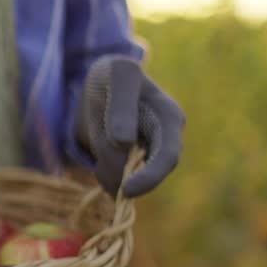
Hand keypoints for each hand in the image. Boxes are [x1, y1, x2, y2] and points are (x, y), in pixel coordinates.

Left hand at [74, 55, 184, 197]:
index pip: (167, 156)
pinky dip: (103, 174)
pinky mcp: (133, 165)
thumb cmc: (113, 76)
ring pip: (126, 180)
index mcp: (170, 117)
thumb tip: (124, 143)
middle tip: (102, 174)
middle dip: (122, 178)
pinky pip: (116, 181)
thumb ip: (122, 107)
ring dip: (107, 172)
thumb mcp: (117, 77)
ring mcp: (149, 154)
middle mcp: (165, 140)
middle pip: (147, 175)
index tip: (126, 190)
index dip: (150, 178)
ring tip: (97, 139)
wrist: (101, 84)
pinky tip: (98, 155)